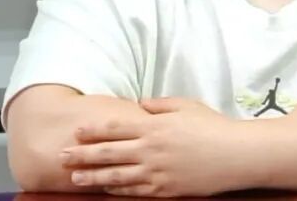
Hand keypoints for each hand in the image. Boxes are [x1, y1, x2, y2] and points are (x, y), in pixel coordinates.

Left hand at [61, 97, 245, 196]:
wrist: (235, 154)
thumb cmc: (213, 126)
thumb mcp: (187, 106)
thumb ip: (160, 105)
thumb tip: (139, 105)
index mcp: (155, 126)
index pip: (115, 127)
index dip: (93, 130)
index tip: (76, 131)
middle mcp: (150, 150)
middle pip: (108, 153)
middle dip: (82, 155)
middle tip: (61, 156)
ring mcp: (155, 172)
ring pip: (114, 176)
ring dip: (91, 177)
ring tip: (74, 177)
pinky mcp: (163, 189)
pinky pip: (132, 191)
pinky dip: (115, 190)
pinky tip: (104, 189)